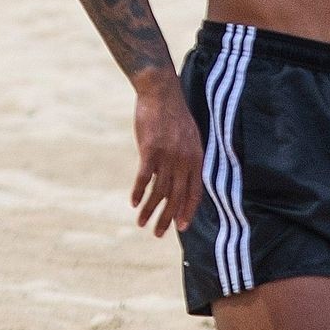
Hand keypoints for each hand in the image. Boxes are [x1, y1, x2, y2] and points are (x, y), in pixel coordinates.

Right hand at [131, 75, 202, 237]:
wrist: (161, 94)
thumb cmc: (174, 116)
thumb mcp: (190, 138)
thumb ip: (189, 159)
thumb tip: (183, 178)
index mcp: (196, 159)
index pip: (195, 193)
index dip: (188, 211)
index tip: (182, 228)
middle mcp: (184, 161)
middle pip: (177, 197)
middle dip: (168, 219)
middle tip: (158, 234)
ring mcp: (168, 157)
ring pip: (159, 191)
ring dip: (149, 210)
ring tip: (141, 224)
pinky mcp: (150, 151)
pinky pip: (144, 178)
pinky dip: (138, 192)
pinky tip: (133, 203)